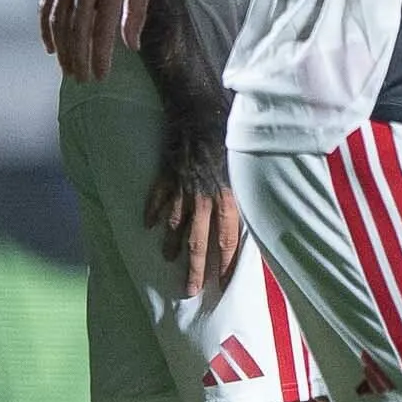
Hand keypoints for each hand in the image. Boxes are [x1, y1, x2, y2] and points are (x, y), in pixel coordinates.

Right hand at [38, 0, 159, 81]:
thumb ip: (136, 12)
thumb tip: (130, 46)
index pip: (103, 26)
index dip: (100, 55)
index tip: (100, 76)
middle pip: (77, 26)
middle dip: (78, 56)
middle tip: (81, 79)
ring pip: (58, 16)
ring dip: (61, 46)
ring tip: (66, 68)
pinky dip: (46, 25)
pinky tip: (50, 44)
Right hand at [147, 131, 241, 296]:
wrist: (200, 111)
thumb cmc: (229, 137)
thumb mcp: (244, 168)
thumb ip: (244, 195)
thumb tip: (252, 218)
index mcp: (226, 198)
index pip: (226, 240)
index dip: (225, 265)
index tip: (222, 285)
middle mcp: (203, 198)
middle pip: (198, 242)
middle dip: (194, 269)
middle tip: (189, 290)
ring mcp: (181, 189)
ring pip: (175, 225)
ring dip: (171, 244)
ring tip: (168, 258)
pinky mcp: (166, 176)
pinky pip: (157, 199)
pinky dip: (152, 212)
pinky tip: (149, 225)